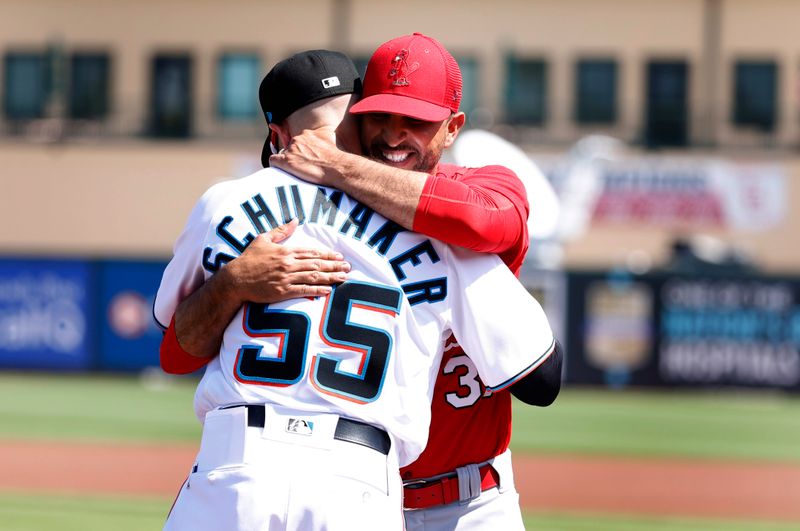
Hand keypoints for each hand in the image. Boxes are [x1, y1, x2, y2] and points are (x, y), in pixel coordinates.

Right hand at [225, 219, 349, 301]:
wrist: (235, 279)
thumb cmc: (248, 259)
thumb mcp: (263, 239)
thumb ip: (280, 231)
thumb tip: (295, 220)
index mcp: (286, 251)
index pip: (312, 252)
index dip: (328, 254)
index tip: (340, 256)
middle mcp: (288, 264)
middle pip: (317, 264)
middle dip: (334, 265)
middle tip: (348, 267)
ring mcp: (286, 278)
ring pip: (313, 276)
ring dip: (331, 277)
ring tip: (344, 277)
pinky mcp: (282, 292)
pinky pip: (304, 291)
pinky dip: (317, 290)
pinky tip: (328, 290)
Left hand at [269, 127, 342, 185]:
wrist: (337, 167)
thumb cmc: (336, 156)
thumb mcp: (329, 137)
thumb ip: (322, 135)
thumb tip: (320, 137)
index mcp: (307, 134)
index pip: (298, 142)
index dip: (301, 152)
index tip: (306, 159)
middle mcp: (297, 140)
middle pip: (289, 148)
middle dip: (295, 157)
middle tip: (305, 167)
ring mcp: (291, 150)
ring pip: (283, 155)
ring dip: (288, 163)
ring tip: (299, 172)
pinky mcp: (286, 161)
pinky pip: (273, 161)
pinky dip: (276, 166)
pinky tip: (284, 172)